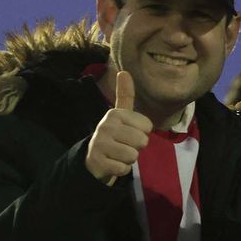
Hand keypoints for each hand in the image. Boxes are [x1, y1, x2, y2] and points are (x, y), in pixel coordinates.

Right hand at [86, 70, 151, 184]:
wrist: (93, 158)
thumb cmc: (114, 135)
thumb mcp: (120, 115)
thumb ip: (125, 95)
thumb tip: (124, 71)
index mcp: (115, 114)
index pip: (147, 127)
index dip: (142, 133)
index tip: (129, 132)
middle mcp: (105, 126)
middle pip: (142, 141)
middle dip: (137, 147)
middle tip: (124, 145)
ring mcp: (100, 144)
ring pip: (133, 156)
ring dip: (129, 159)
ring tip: (118, 154)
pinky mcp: (98, 162)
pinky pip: (123, 168)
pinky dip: (121, 169)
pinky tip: (112, 163)